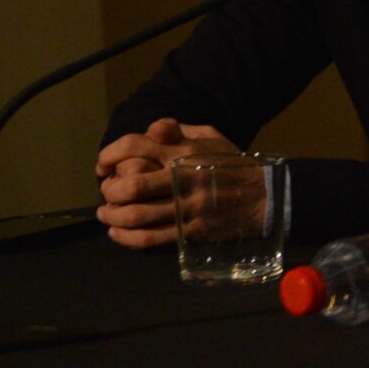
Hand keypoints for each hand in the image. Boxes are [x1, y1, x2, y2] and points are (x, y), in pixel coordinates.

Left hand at [93, 119, 240, 248]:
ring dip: (113, 217)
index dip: (109, 155)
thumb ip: (178, 129)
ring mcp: (187, 207)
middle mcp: (182, 177)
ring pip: (136, 216)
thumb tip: (151, 129)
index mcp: (184, 150)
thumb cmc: (232, 164)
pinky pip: (150, 238)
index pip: (134, 146)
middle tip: (106, 194)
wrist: (266, 196)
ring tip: (107, 215)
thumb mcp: (211, 137)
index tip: (103, 166)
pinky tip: (118, 234)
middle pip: (130, 185)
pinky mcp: (190, 231)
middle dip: (109, 191)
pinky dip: (126, 238)